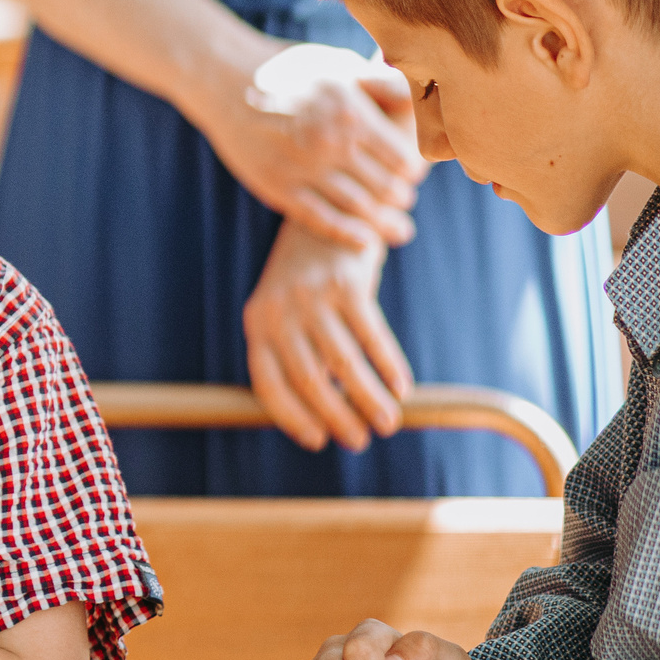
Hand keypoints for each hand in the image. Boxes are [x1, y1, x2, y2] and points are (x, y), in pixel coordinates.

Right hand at [188, 42, 425, 250]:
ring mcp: (304, 169)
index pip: (401, 158)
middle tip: (404, 200)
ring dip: (383, 221)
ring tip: (397, 227)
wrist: (225, 80)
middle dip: (401, 198)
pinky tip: (364, 240)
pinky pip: (322, 219)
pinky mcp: (279, 188)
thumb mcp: (338, 65)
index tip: (413, 175)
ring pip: (359, 207)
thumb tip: (418, 100)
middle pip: (385, 187)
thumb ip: (380, 85)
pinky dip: (348, 233)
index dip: (413, 171)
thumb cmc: (288, 69)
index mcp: (352, 113)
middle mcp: (331, 143)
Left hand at [242, 218, 410, 450]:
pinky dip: (389, 366)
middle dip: (336, 416)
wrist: (327, 219)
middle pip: (308, 378)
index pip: (269, 383)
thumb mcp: (286, 313)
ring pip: (343, 362)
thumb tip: (322, 411)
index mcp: (257, 323)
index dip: (291, 416)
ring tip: (387, 422)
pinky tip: (403, 387)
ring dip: (368, 399)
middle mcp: (279, 311)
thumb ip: (296, 353)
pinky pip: (372, 335)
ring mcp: (312, 296)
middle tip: (360, 440)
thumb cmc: (308, 281)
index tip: (316, 440)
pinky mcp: (346, 284)